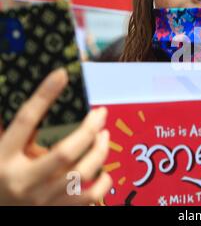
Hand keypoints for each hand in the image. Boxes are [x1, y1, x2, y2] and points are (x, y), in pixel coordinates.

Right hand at [0, 69, 111, 205]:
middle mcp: (23, 181)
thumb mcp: (3, 151)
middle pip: (65, 153)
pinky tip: (104, 171)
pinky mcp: (57, 212)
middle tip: (101, 114)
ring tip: (104, 136)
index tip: (62, 73)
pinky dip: (103, 183)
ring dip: (100, 151)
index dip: (44, 95)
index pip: (25, 121)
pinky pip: (90, 198)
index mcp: (3, 158)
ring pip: (82, 174)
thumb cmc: (3, 176)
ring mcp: (41, 200)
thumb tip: (46, 96)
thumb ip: (21, 132)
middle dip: (89, 130)